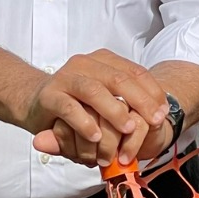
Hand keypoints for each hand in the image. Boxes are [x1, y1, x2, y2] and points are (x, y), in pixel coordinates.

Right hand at [21, 49, 166, 167]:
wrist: (35, 101)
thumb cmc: (78, 103)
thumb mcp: (108, 100)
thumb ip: (130, 104)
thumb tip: (161, 118)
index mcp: (103, 60)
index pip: (135, 71)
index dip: (152, 92)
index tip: (163, 113)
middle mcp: (85, 64)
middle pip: (119, 79)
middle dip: (140, 101)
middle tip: (154, 122)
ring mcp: (66, 77)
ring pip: (94, 90)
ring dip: (114, 111)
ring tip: (128, 129)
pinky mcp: (50, 95)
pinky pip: (69, 108)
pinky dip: (85, 123)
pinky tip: (97, 137)